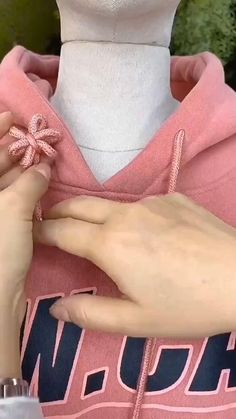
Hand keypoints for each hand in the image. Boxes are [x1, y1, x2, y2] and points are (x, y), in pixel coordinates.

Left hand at [0, 112, 50, 319]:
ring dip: (21, 171)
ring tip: (42, 160)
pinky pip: (8, 202)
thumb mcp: (12, 210)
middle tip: (34, 141)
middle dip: (10, 151)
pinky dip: (23, 192)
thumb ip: (29, 182)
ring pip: (0, 184)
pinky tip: (39, 184)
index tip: (12, 117)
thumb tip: (42, 167)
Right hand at [36, 194, 235, 338]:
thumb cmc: (187, 305)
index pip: (62, 230)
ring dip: (97, 214)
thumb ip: (90, 314)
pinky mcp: (175, 197)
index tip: (34, 233)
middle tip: (52, 221)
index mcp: (110, 244)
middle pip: (80, 205)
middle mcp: (125, 214)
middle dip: (60, 211)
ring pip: (111, 204)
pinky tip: (152, 235)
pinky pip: (143, 204)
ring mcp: (152, 202)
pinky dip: (133, 216)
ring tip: (99, 232)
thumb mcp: (135, 321)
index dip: (43, 231)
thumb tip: (58, 308)